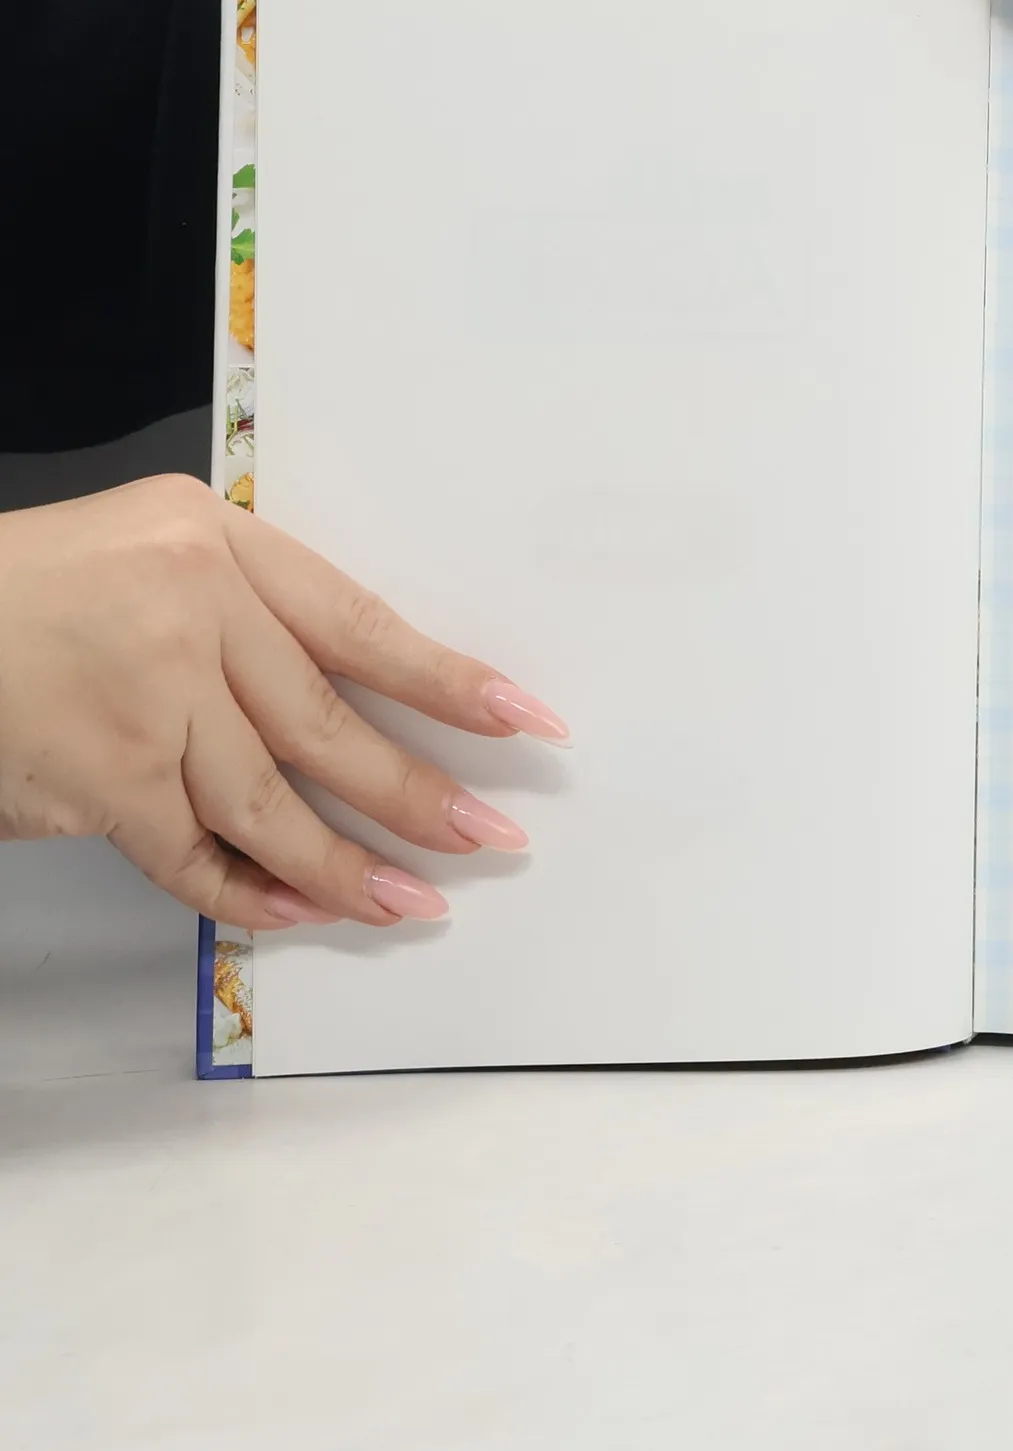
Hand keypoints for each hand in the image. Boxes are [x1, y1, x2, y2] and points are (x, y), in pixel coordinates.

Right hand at [0, 476, 568, 928]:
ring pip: (273, 801)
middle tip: (490, 839)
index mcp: (214, 539)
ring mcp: (144, 694)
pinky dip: (251, 891)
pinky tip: (303, 911)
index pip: (361, 621)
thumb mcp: (140, 556)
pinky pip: (195, 852)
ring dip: (348, 865)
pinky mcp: (101, 775)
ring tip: (413, 902)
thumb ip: (236, 615)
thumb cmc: (16, 595)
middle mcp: (190, 606)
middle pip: (330, 720)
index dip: (449, 680)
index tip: (524, 721)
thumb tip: (337, 703)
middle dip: (419, 791)